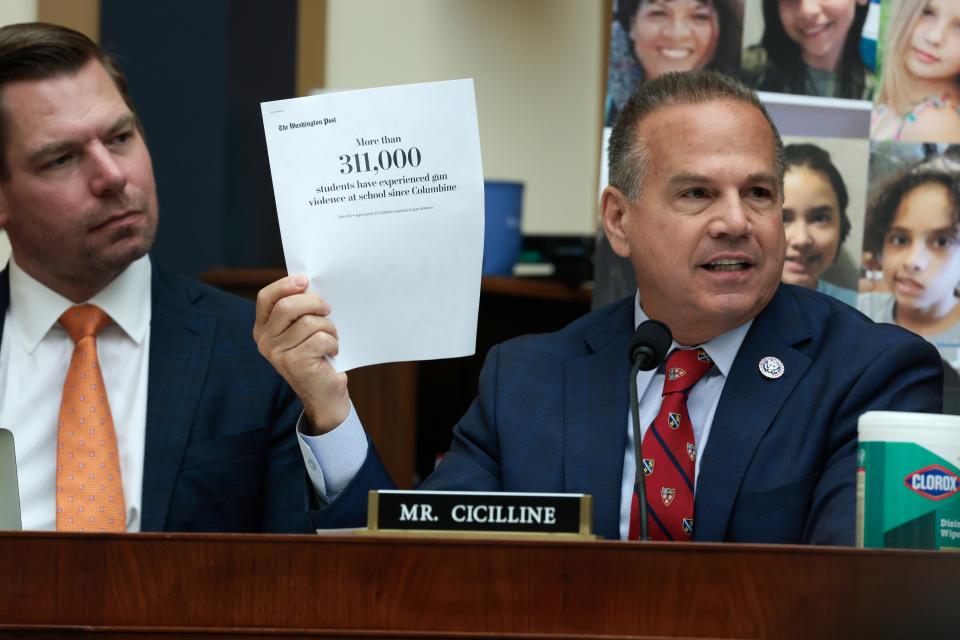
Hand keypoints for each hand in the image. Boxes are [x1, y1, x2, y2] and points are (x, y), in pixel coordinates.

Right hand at [254, 275, 349, 434]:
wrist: (324, 393)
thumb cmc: (316, 354)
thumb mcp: (302, 329)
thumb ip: (299, 309)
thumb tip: (309, 284)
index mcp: (263, 328)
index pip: (266, 298)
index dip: (284, 285)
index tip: (304, 280)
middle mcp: (264, 340)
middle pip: (287, 307)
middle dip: (313, 303)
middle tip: (328, 309)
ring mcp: (277, 353)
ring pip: (308, 322)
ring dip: (328, 326)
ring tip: (331, 337)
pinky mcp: (294, 363)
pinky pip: (319, 339)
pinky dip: (332, 342)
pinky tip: (332, 351)